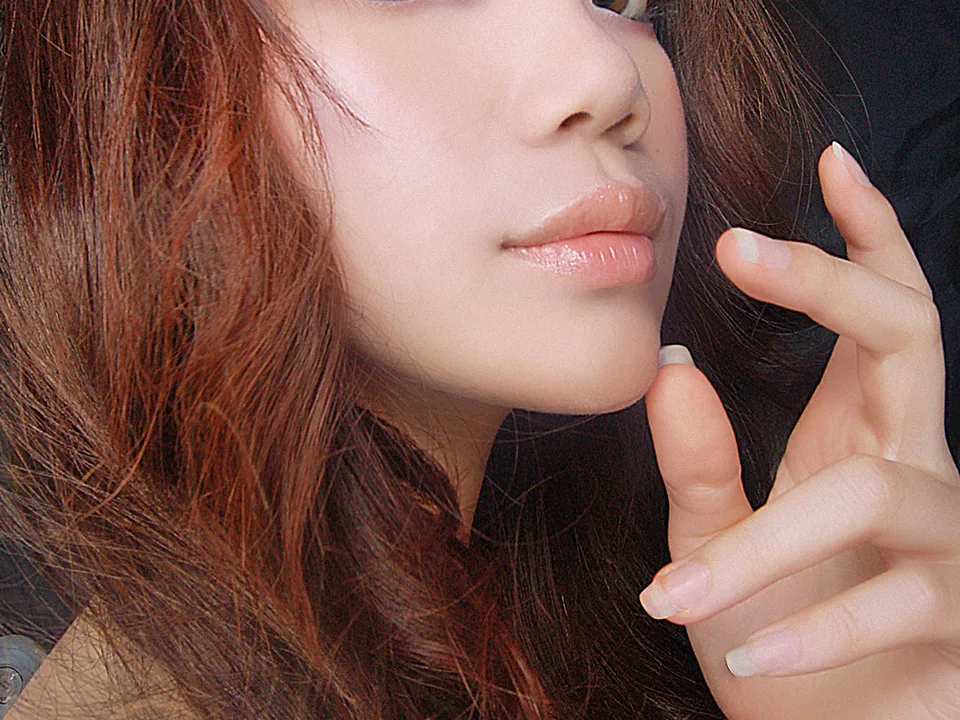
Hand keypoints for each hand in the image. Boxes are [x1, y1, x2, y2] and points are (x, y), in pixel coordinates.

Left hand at [641, 143, 959, 719]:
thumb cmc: (777, 636)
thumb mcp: (716, 545)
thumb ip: (697, 464)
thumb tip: (670, 367)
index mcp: (857, 438)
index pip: (881, 314)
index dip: (866, 235)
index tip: (829, 159)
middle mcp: (915, 470)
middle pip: (909, 337)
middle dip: (831, 283)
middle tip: (739, 249)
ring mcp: (949, 544)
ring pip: (875, 494)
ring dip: (768, 545)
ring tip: (682, 594)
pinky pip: (899, 605)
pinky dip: (808, 630)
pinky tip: (743, 653)